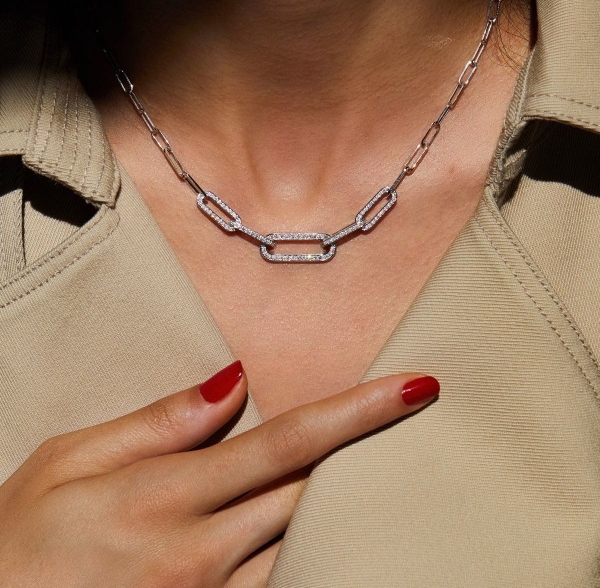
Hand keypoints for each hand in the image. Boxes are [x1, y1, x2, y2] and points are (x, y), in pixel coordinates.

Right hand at [0, 361, 438, 587]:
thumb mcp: (67, 463)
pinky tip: (327, 531)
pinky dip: (316, 555)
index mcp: (166, 496)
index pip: (287, 441)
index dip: (359, 411)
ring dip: (352, 505)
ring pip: (310, 545)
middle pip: (313, 491)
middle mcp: (202, 554)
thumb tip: (231, 382)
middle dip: (368, 453)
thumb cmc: (18, 544)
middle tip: (410, 414)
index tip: (414, 386)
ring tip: (382, 470)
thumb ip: (157, 422)